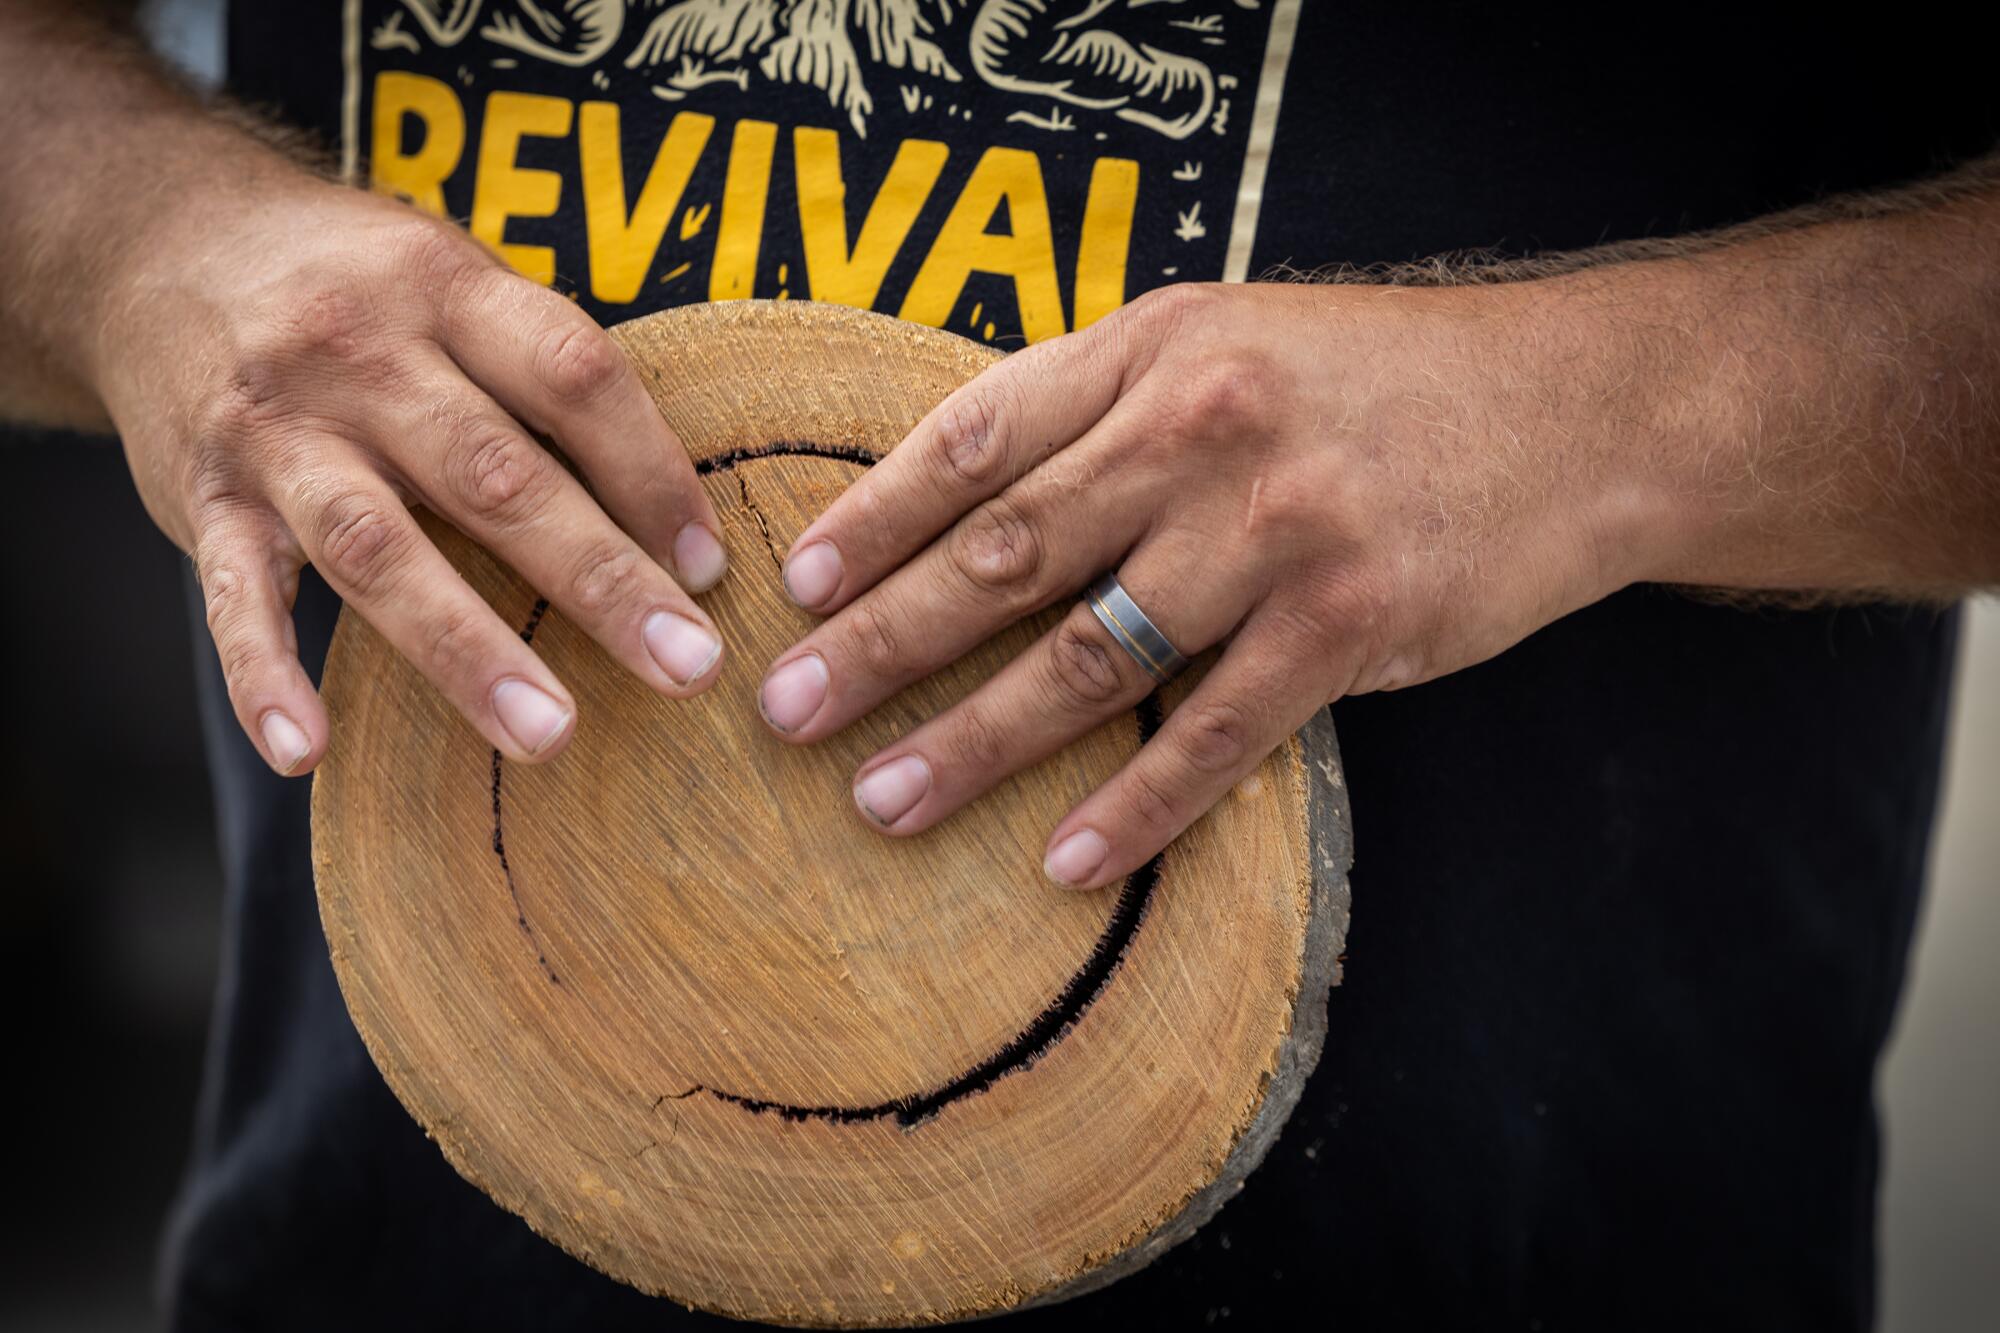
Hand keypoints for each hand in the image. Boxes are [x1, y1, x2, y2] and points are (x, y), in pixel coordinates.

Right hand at [85, 180, 729, 774]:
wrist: (153, 244)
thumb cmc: (355, 287)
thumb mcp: (450, 278)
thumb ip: (542, 374)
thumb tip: (674, 510)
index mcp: (443, 289)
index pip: (572, 376)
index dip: (651, 471)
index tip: (711, 567)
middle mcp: (356, 355)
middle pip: (494, 475)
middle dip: (600, 580)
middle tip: (688, 664)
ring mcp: (274, 432)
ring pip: (378, 548)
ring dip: (468, 651)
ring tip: (551, 735)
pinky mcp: (203, 501)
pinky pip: (231, 598)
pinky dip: (264, 678)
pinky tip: (308, 752)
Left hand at [755, 282, 1669, 887]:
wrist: (1584, 408)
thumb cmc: (1386, 378)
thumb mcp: (1232, 341)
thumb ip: (1105, 404)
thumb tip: (963, 499)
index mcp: (1155, 350)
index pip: (977, 440)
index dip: (874, 519)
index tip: (797, 590)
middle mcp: (1203, 432)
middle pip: (1005, 554)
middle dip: (882, 643)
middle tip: (787, 713)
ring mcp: (1277, 532)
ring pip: (1088, 656)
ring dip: (973, 742)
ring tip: (882, 802)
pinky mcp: (1351, 625)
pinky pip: (1213, 735)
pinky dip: (1132, 808)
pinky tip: (1062, 864)